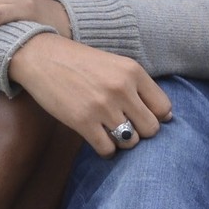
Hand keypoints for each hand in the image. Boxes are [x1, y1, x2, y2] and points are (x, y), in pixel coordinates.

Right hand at [7, 34, 171, 157]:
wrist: (41, 57)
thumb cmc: (80, 63)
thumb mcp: (115, 65)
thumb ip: (140, 87)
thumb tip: (167, 116)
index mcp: (133, 71)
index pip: (164, 108)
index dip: (156, 117)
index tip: (142, 117)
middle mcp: (121, 88)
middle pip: (151, 129)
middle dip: (140, 132)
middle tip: (125, 127)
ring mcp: (102, 106)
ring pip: (130, 142)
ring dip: (122, 142)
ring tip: (110, 132)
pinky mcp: (82, 121)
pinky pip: (108, 149)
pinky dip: (106, 151)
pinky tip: (99, 140)